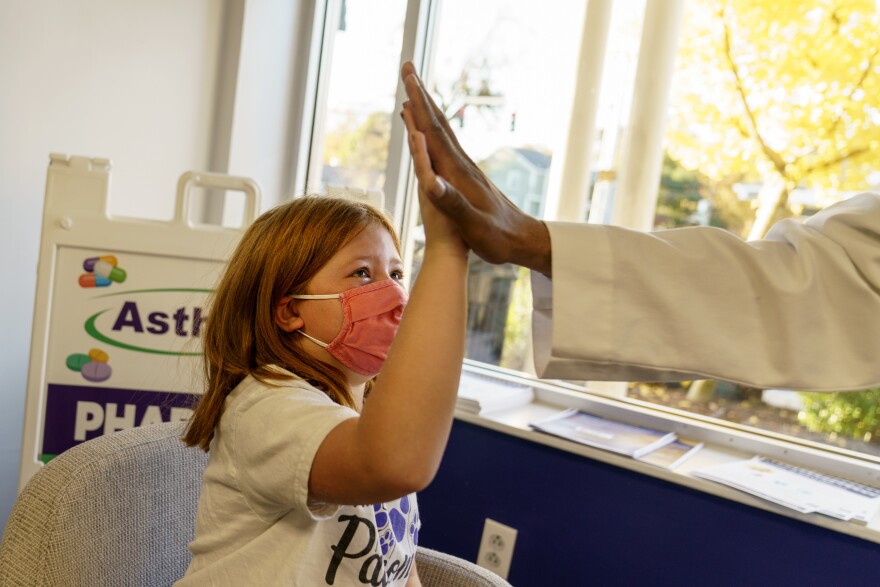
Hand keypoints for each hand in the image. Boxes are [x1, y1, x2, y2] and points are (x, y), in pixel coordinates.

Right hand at [400, 61, 551, 275]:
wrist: (525, 241)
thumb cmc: (499, 238)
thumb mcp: (475, 225)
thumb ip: (453, 204)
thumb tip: (430, 182)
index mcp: (459, 173)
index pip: (434, 132)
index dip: (419, 105)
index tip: (407, 79)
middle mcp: (462, 165)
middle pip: (438, 123)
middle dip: (421, 95)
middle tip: (408, 68)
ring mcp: (466, 170)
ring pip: (442, 132)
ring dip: (426, 110)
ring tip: (413, 94)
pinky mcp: (468, 178)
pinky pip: (445, 147)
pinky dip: (433, 132)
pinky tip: (430, 133)